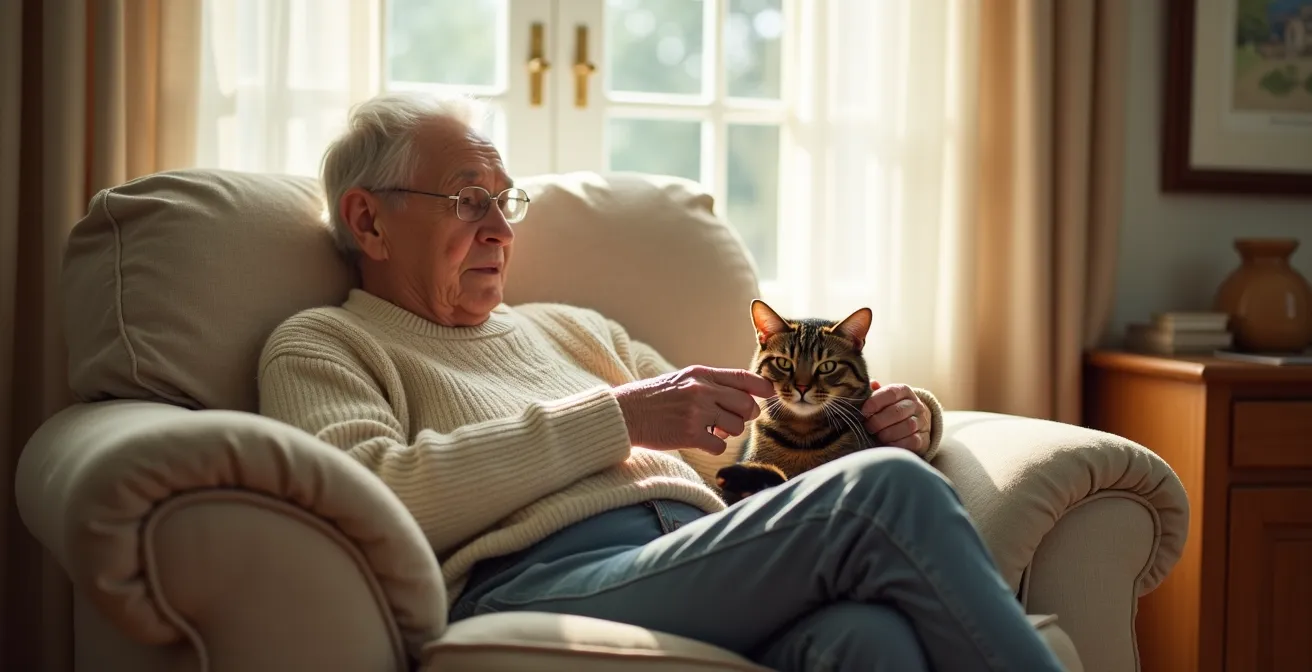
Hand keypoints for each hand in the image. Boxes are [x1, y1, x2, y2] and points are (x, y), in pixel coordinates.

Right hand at [614, 366, 775, 454]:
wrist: (626, 413)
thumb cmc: (655, 398)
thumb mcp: (683, 380)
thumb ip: (712, 385)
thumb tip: (744, 397)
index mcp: (701, 375)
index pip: (743, 378)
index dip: (762, 387)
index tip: (770, 395)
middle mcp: (702, 391)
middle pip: (746, 406)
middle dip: (745, 416)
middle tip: (731, 421)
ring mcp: (697, 413)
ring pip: (736, 428)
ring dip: (728, 433)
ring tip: (710, 429)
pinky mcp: (690, 435)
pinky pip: (720, 446)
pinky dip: (714, 447)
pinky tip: (700, 441)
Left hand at [861, 382, 930, 454]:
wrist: (915, 425)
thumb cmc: (891, 410)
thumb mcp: (883, 399)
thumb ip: (874, 393)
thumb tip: (871, 384)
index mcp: (904, 391)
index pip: (891, 393)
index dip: (875, 403)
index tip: (863, 412)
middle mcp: (916, 405)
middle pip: (898, 411)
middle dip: (879, 421)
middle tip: (868, 427)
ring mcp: (922, 422)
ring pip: (907, 426)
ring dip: (888, 433)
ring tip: (877, 436)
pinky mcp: (924, 439)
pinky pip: (912, 441)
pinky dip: (897, 444)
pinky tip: (887, 444)